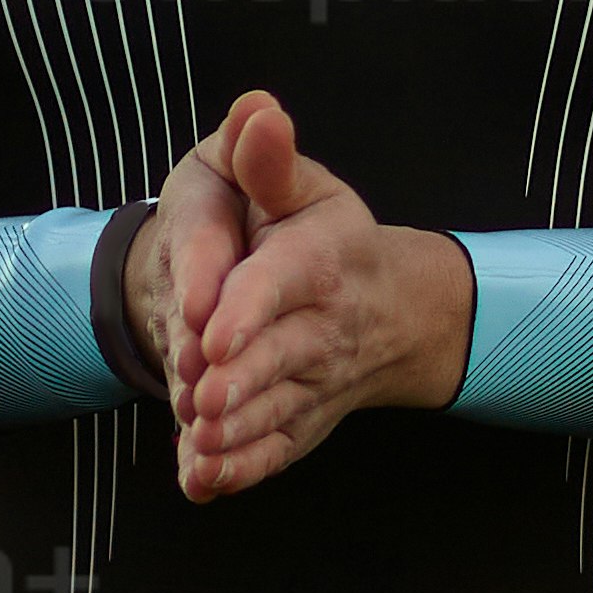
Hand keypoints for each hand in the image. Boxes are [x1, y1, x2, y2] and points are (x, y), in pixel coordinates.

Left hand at [162, 90, 473, 499]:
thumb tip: (258, 111)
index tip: (214, 329)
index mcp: (319, 261)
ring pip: (278, 409)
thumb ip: (267, 160)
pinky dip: (243, 470)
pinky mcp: (303, 421)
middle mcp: (323, 326)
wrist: (391, 312)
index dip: (249, 305)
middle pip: (282, 354)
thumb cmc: (327, 239)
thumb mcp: (302, 189)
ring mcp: (315, 380)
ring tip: (201, 445)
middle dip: (243, 379)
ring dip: (240, 432)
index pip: (283, 281)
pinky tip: (203, 482)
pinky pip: (276, 449)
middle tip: (204, 398)